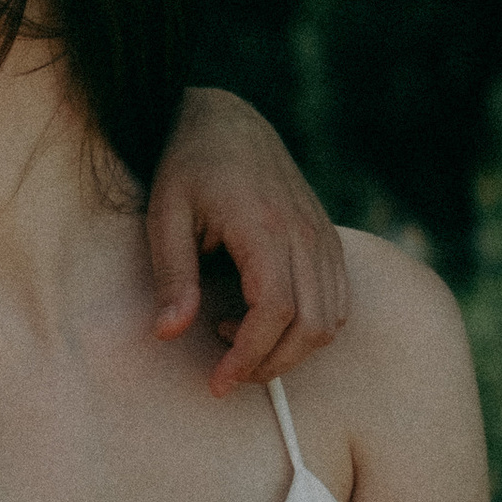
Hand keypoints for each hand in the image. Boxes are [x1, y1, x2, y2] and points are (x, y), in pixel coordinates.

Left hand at [145, 89, 348, 391]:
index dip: (249, 356)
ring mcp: (323, 235)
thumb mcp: (164, 216)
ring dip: (290, 348)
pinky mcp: (328, 239)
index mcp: (264, 225)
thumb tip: (169, 333)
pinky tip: (262, 318)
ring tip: (236, 336)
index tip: (218, 381)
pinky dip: (308, 326)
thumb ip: (172, 276)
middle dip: (272, 364)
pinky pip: (337, 300)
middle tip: (227, 372)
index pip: (275, 311)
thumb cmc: (187, 166)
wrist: (226, 121)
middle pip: (312, 325)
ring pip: (331, 319)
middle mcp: (305, 232)